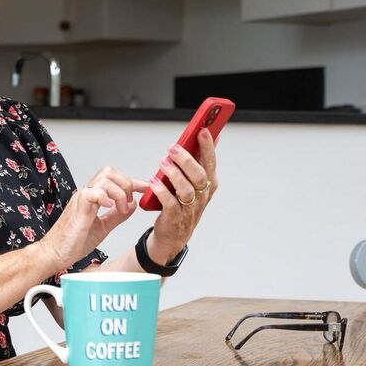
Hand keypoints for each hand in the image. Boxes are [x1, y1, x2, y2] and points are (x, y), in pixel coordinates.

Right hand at [33, 166, 147, 271]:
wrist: (54, 254)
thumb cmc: (73, 243)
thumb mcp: (102, 227)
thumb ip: (117, 216)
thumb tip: (132, 205)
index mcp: (92, 198)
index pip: (114, 180)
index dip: (132, 181)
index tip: (144, 187)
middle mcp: (87, 195)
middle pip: (109, 172)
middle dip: (126, 184)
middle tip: (128, 203)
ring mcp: (81, 199)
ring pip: (104, 179)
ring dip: (119, 193)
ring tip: (120, 210)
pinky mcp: (78, 207)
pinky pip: (93, 192)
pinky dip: (105, 197)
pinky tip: (110, 208)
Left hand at [144, 128, 218, 263]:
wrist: (173, 234)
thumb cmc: (182, 202)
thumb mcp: (193, 181)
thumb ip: (199, 159)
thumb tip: (207, 132)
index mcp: (209, 184)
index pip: (211, 162)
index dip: (208, 146)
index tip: (203, 130)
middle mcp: (202, 196)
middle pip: (199, 176)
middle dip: (187, 160)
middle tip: (173, 147)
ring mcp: (190, 209)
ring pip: (187, 190)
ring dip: (174, 175)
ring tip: (163, 163)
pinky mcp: (175, 218)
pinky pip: (170, 203)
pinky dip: (162, 191)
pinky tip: (154, 182)